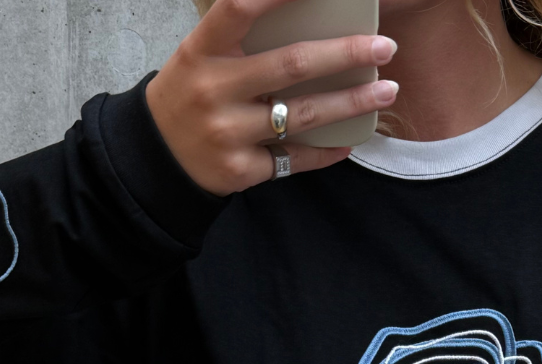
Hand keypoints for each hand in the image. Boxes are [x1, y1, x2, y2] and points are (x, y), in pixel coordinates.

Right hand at [145, 0, 397, 196]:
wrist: (155, 159)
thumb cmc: (190, 95)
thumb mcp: (200, 56)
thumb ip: (241, 37)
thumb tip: (307, 17)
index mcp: (202, 51)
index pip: (241, 8)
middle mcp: (214, 90)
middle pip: (292, 65)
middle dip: (345, 54)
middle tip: (384, 48)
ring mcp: (228, 133)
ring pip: (303, 116)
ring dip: (352, 103)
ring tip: (386, 91)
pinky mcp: (240, 170)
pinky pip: (294, 160)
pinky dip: (326, 151)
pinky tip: (350, 140)